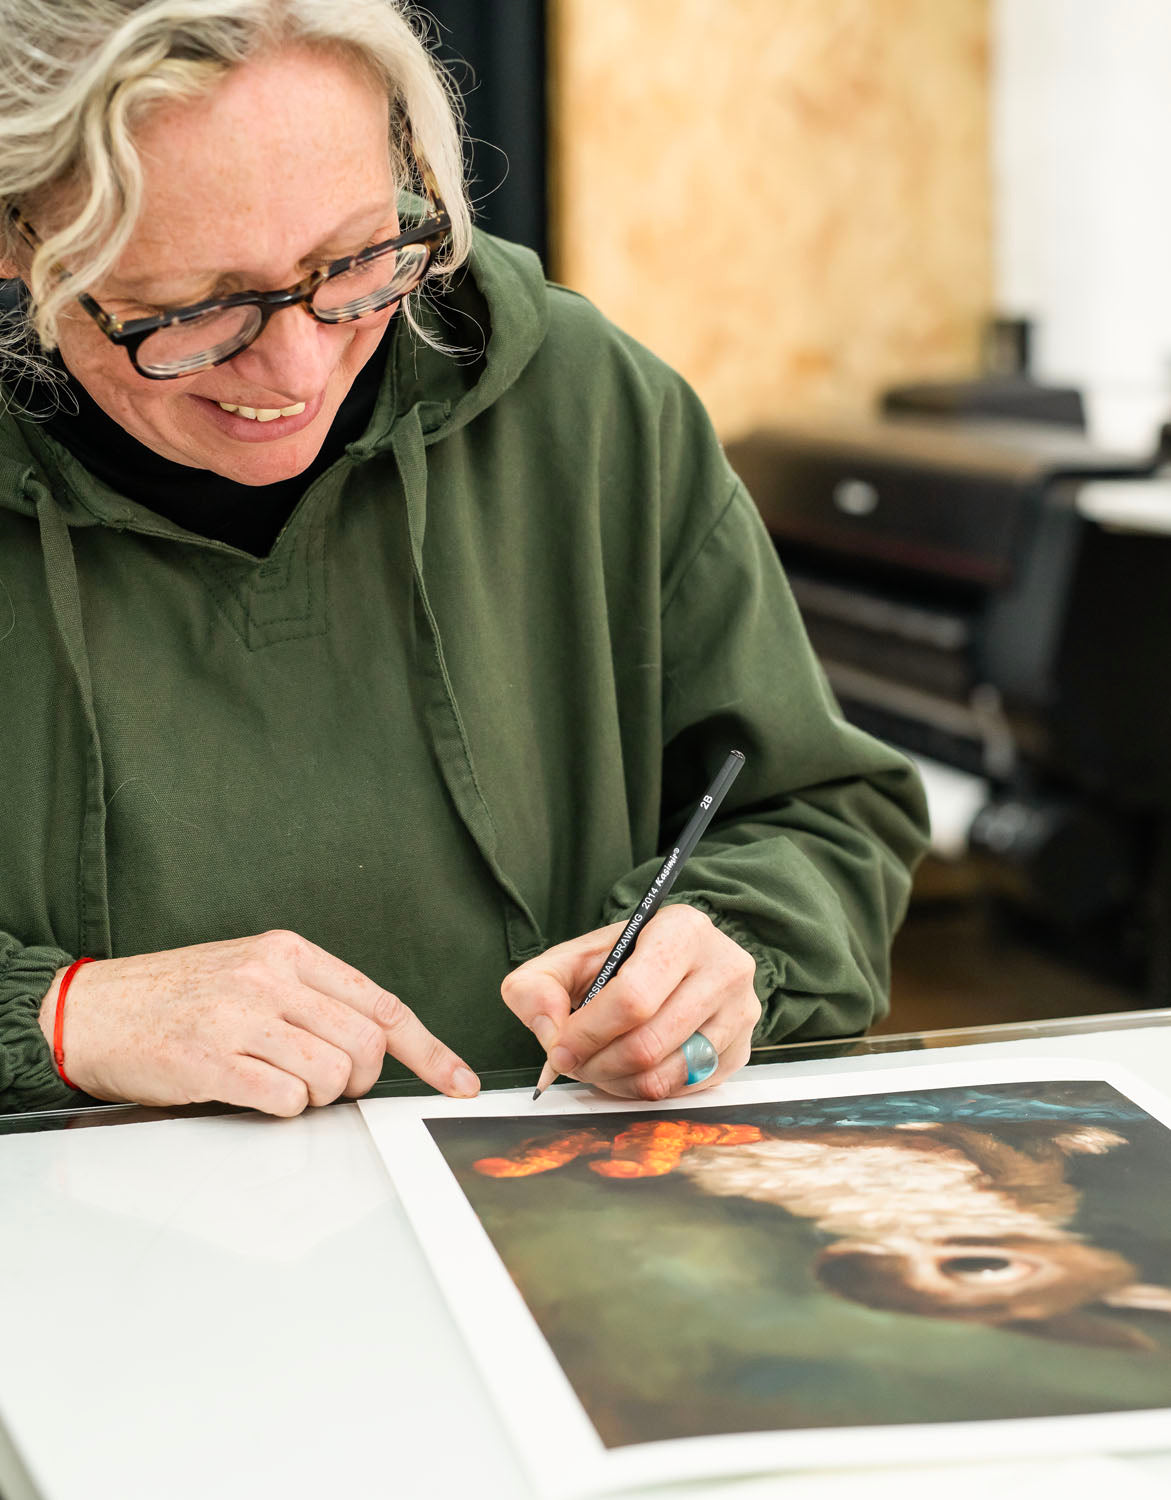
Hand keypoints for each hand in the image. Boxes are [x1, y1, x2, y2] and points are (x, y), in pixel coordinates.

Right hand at [38, 930, 479, 1115]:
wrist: (94, 1010)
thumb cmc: (178, 996)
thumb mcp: (253, 972)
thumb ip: (314, 999)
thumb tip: (375, 1049)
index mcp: (290, 952)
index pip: (383, 1004)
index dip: (430, 1051)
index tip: (459, 1081)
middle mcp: (271, 978)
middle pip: (365, 1046)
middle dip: (360, 1082)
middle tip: (330, 1086)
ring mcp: (241, 1017)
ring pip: (330, 1076)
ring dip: (318, 1097)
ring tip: (279, 1082)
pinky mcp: (212, 1059)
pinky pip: (285, 1098)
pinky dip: (282, 1107)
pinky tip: (253, 1091)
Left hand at [501, 904, 759, 1099]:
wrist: (676, 962)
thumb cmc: (622, 962)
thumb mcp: (572, 958)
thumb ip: (538, 986)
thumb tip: (549, 1033)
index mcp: (682, 930)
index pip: (633, 998)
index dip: (587, 1033)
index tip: (559, 1050)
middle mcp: (724, 967)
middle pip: (648, 1042)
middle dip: (597, 1064)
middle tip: (574, 1064)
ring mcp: (740, 1012)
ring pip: (666, 1074)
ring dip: (617, 1082)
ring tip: (598, 1066)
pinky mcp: (742, 1051)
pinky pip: (684, 1091)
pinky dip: (644, 1090)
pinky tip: (628, 1071)